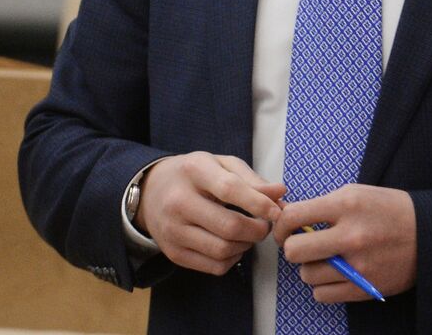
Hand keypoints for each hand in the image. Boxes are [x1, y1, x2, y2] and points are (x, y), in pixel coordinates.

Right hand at [135, 152, 284, 274]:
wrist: (151, 191)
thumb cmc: (196, 175)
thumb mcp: (222, 164)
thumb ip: (252, 179)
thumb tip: (280, 193)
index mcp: (194, 171)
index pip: (230, 190)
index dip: (259, 203)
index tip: (277, 211)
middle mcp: (178, 202)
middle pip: (229, 226)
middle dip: (258, 230)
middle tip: (266, 224)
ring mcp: (173, 231)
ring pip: (222, 250)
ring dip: (247, 245)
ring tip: (251, 233)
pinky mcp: (173, 253)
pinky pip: (213, 266)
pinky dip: (233, 259)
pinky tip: (234, 245)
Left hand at [274, 184, 416, 301]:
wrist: (430, 233)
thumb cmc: (390, 210)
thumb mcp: (359, 193)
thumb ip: (325, 205)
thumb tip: (289, 216)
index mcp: (348, 204)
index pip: (294, 216)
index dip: (281, 224)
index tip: (285, 229)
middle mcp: (351, 234)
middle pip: (294, 251)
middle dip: (292, 248)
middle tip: (302, 245)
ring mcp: (357, 264)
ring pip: (307, 275)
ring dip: (311, 267)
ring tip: (327, 258)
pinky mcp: (363, 287)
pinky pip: (322, 294)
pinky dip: (324, 285)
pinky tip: (336, 273)